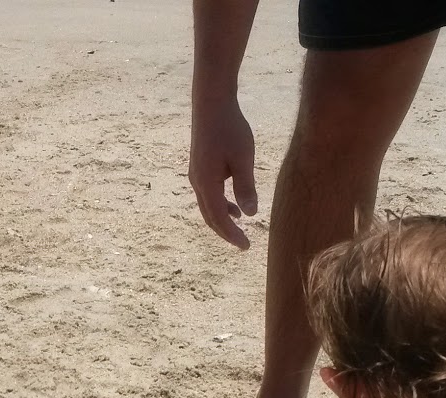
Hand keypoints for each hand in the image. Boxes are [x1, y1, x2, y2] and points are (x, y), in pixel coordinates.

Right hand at [189, 100, 256, 249]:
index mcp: (207, 184)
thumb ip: (246, 187)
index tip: (246, 246)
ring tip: (240, 224)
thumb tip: (250, 214)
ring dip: (223, 217)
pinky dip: (220, 203)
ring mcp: (196, 174)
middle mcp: (197, 182)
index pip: (219, 218)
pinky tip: (234, 200)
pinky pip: (208, 193)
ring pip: (208, 205)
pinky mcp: (199, 166)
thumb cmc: (229, 129)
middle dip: (226, 231)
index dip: (232, 234)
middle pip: (210, 216)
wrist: (211, 103)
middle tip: (242, 243)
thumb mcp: (243, 159)